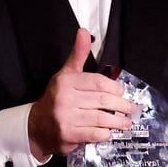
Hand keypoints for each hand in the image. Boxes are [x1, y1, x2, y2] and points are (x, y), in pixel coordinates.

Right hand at [28, 28, 135, 158]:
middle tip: (131, 109)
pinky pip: (94, 134)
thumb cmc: (56, 99)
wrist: (36, 126)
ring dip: (117, 121)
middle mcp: (64, 98)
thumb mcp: (65, 74)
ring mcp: (66, 117)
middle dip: (121, 106)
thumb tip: (83, 31)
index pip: (98, 82)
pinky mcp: (68, 135)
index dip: (114, 88)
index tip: (121, 92)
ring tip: (125, 122)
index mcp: (66, 81)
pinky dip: (105, 134)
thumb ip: (78, 54)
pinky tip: (109, 132)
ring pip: (101, 118)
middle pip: (102, 100)